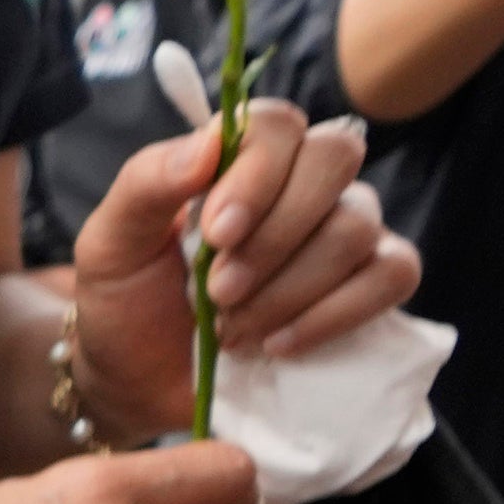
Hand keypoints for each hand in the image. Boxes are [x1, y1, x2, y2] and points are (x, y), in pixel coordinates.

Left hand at [73, 104, 416, 433]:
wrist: (135, 379)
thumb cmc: (125, 298)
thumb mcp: (110, 240)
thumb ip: (148, 182)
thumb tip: (213, 141)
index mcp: (242, 158)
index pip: (279, 123)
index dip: (258, 174)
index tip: (216, 233)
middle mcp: (303, 183)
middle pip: (334, 160)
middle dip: (275, 235)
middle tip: (218, 292)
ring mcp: (344, 232)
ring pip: (356, 228)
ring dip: (290, 286)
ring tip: (232, 330)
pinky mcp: (369, 286)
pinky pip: (393, 275)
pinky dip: (338, 313)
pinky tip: (279, 344)